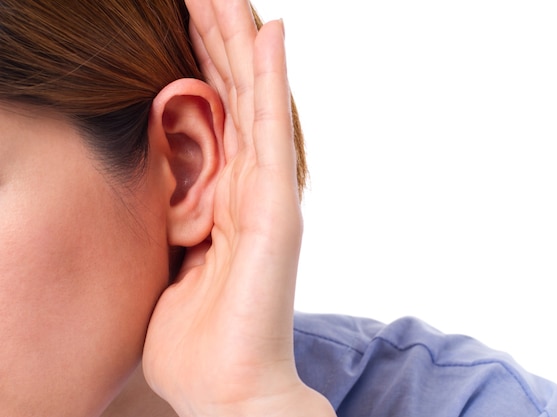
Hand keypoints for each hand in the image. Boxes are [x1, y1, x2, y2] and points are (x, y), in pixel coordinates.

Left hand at [142, 1, 333, 415]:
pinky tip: (268, 35)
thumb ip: (172, 217)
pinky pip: (270, 132)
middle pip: (232, 98)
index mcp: (220, 198)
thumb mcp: (168, 262)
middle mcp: (248, 187)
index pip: (211, 117)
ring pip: (252, 102)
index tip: (181, 21)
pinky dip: (271, 82)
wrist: (229, 389)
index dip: (197, 66)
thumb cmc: (197, 339)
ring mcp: (266, 195)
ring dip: (239, 43)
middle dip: (216, 41)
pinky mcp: (274, 209)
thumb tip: (160, 186)